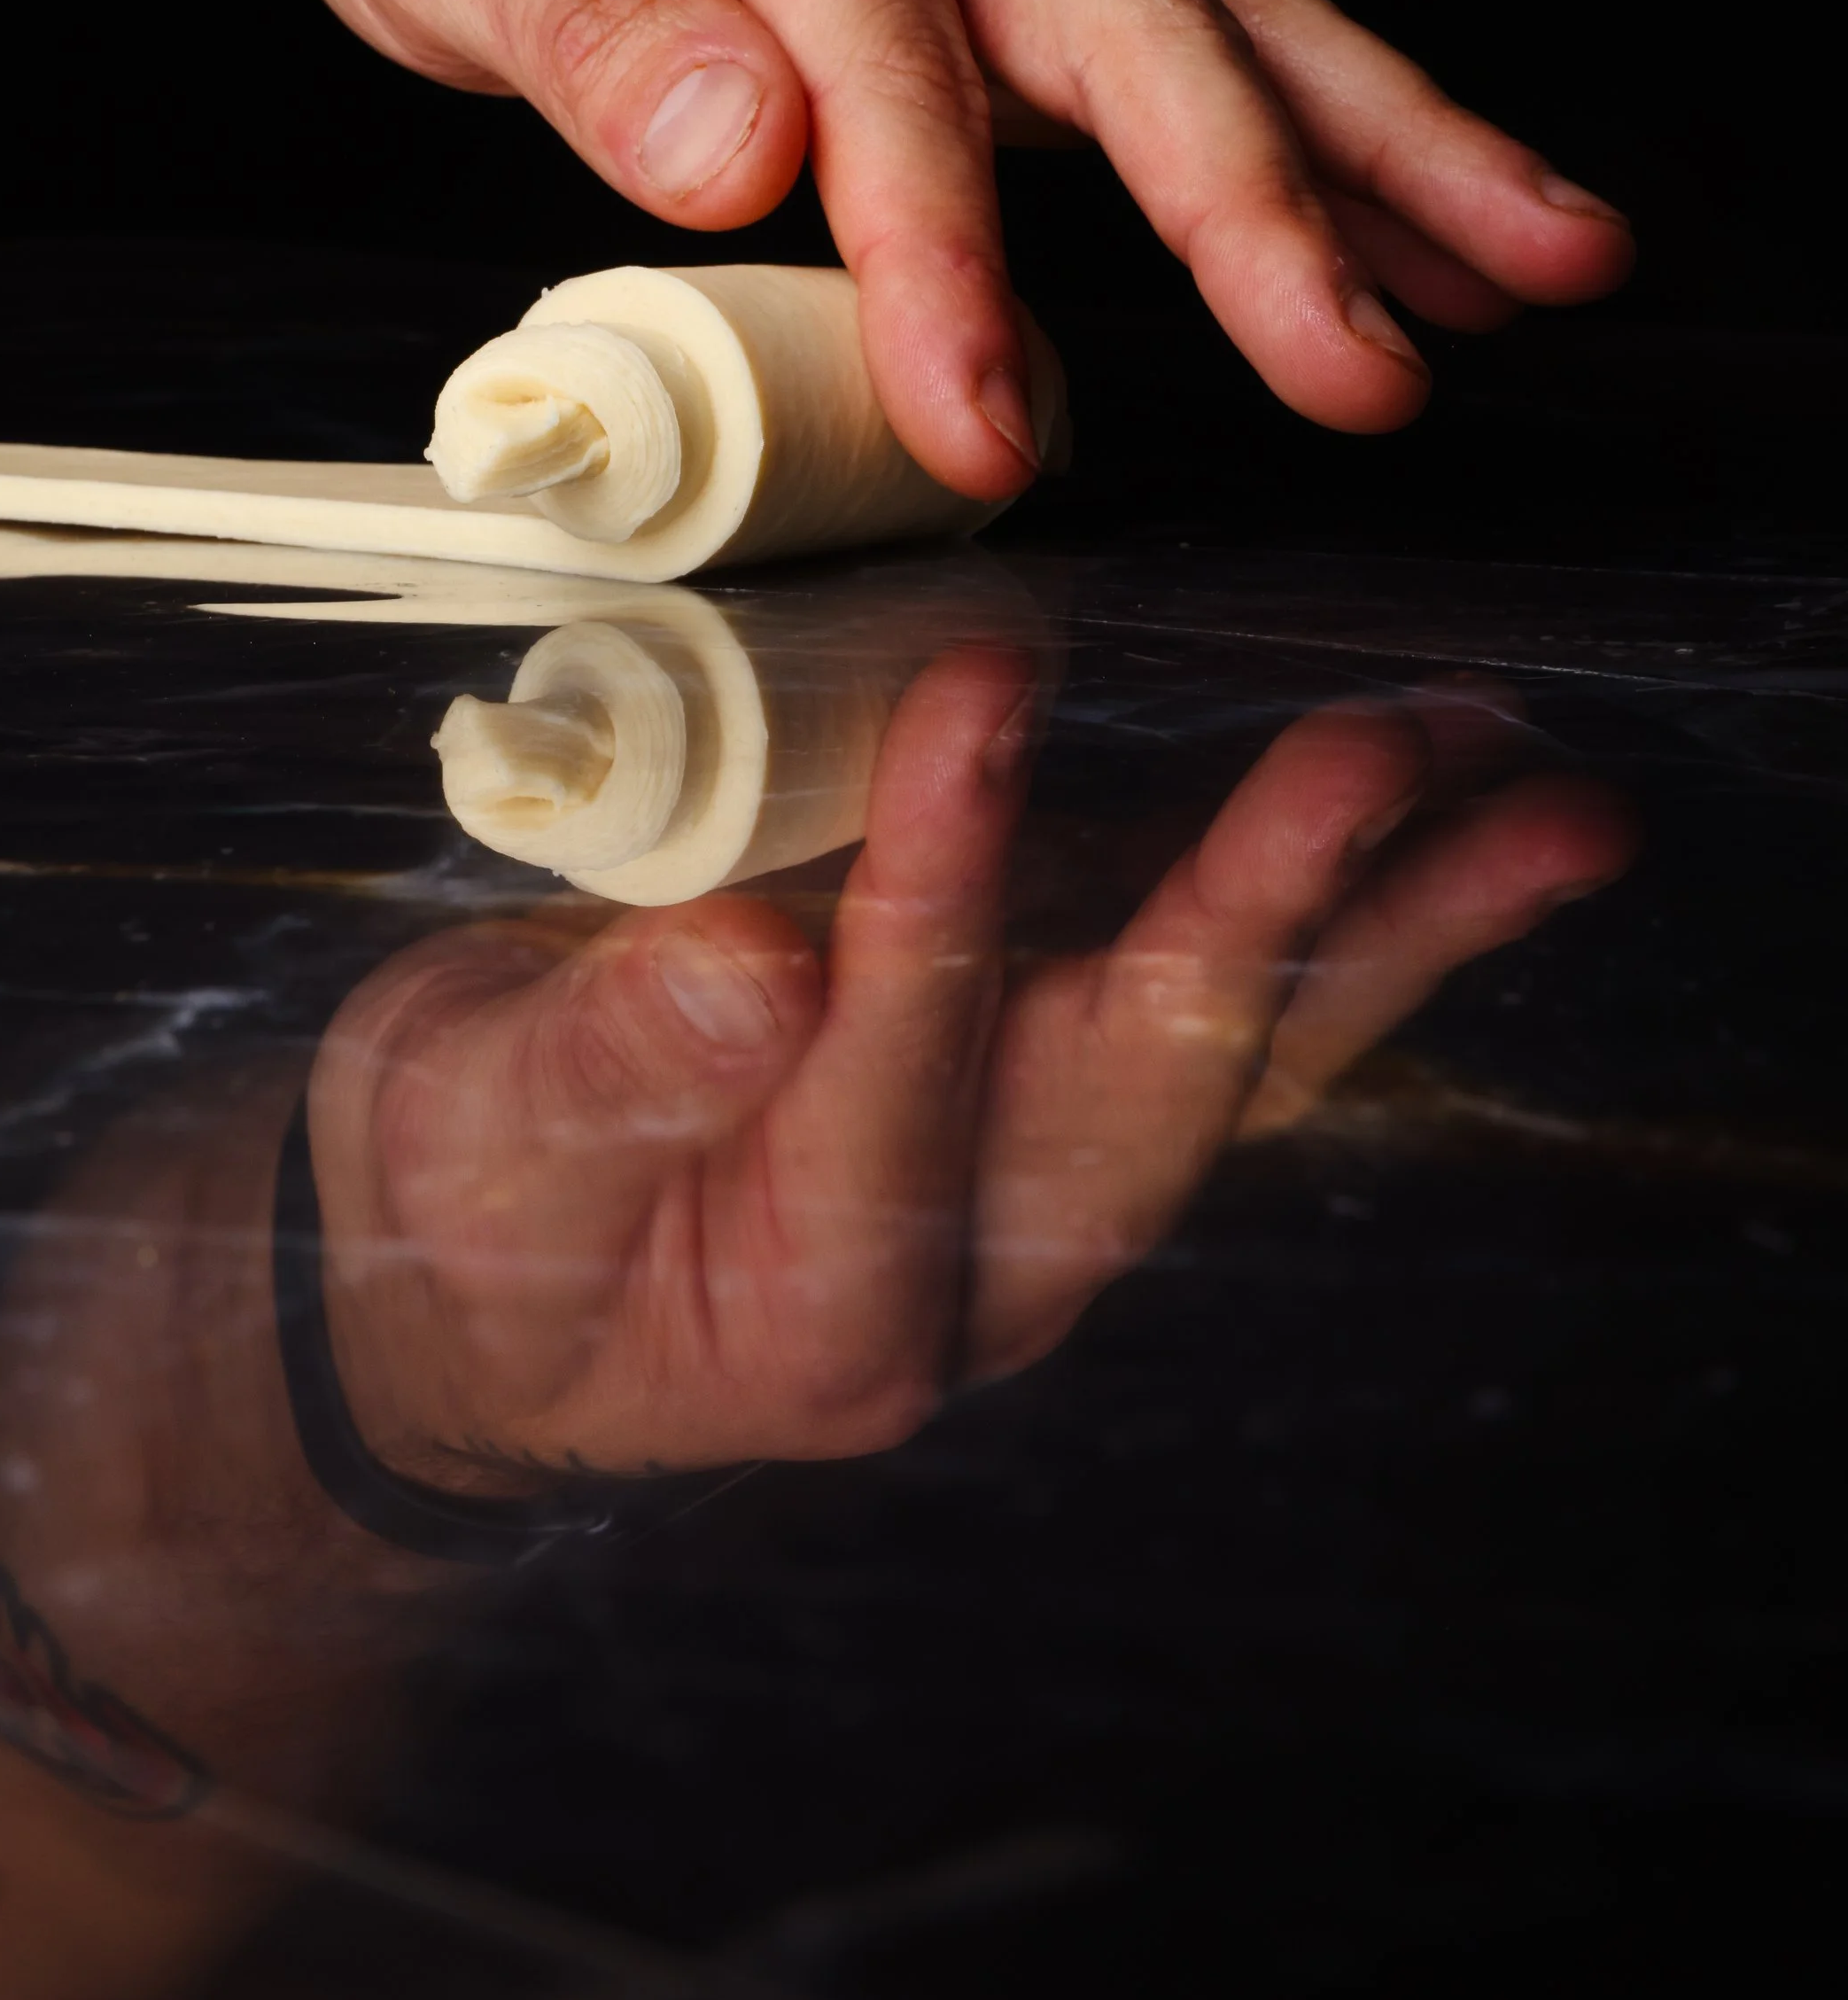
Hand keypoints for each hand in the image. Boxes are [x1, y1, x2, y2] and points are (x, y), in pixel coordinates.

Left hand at [276, 0, 1634, 500]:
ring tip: (1548, 266)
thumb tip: (740, 153)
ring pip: (1235, 22)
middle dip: (1267, 213)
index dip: (942, 267)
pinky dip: (1334, 138)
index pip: (895, 78)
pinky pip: (1207, 39)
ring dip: (1393, 153)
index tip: (983, 429)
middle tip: (1370, 375)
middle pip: (1142, 31)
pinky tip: (1431, 245)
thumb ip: (588, 29)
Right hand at [302, 646, 1634, 1488]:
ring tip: (1535, 782)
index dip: (940, 883)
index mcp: (824, 1308)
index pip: (905, 1074)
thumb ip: (605, 1068)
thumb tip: (742, 971)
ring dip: (1391, 910)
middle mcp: (984, 1267)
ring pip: (1239, 1042)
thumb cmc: (463, 1212)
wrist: (486, 1270)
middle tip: (1397, 758)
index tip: (976, 691)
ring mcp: (1042, 1185)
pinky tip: (1434, 790)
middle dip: (1283, 910)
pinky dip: (1332, 891)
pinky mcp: (1054, 1087)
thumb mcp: (485, 1149)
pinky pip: (1218, 991)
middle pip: (1157, 1086)